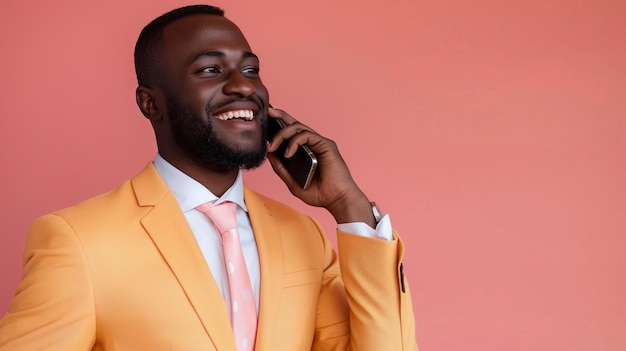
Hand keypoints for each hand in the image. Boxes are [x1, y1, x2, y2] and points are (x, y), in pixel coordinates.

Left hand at [266, 107, 375, 226]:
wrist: (337, 200)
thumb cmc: (320, 193)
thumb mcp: (293, 182)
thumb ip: (281, 169)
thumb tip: (269, 154)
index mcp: (306, 151)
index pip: (291, 133)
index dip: (278, 126)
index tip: (265, 125)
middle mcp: (313, 144)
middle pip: (295, 124)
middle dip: (280, 116)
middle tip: (268, 113)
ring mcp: (320, 143)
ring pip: (298, 127)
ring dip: (282, 134)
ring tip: (272, 146)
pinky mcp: (326, 144)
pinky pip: (306, 135)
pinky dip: (294, 142)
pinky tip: (288, 153)